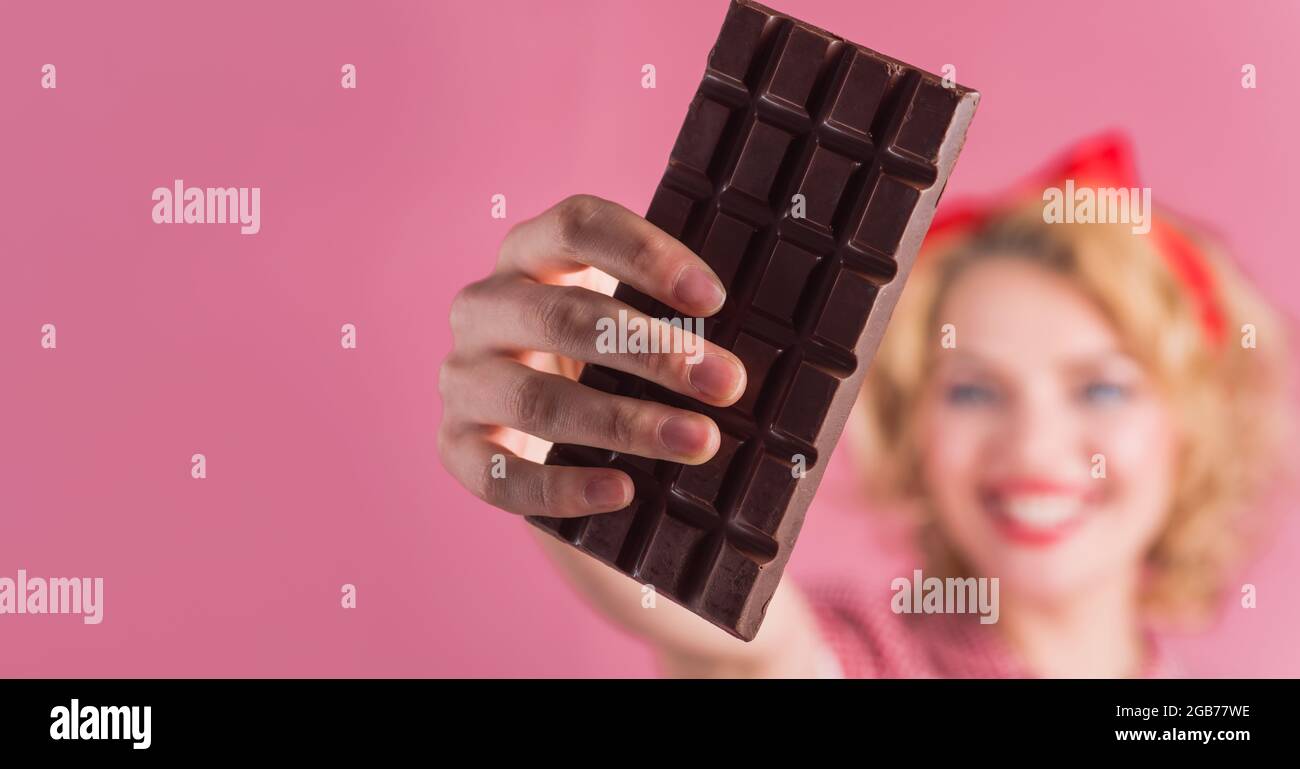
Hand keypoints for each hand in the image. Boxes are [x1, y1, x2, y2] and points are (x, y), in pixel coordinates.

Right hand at [438, 195, 746, 517]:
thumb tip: (790, 334)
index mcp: (532, 253)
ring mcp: (463, 379)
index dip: (646, 255)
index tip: (715, 297)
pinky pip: (501, 475)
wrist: (549, 433)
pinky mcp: (456, 447)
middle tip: (729, 383)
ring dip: (625, 424)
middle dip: (653, 352)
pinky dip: (564, 487)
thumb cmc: (614, 363)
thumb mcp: (637, 323)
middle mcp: (484, 306)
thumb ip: (682, 316)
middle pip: (564, 317)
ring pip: (537, 401)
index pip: (578, 225)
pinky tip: (623, 493)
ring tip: (700, 442)